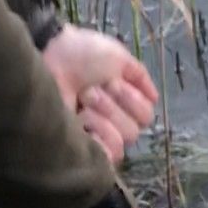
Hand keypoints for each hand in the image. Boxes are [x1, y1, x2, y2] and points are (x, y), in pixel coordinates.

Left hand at [40, 26, 157, 165]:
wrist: (51, 57)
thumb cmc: (81, 54)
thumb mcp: (118, 56)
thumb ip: (140, 76)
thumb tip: (155, 98)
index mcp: (122, 103)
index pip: (146, 115)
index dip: (131, 97)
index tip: (110, 79)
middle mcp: (112, 121)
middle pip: (136, 129)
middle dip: (114, 104)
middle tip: (91, 90)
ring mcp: (97, 136)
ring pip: (124, 139)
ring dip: (104, 114)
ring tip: (82, 100)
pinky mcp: (84, 147)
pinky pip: (110, 154)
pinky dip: (100, 134)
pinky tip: (83, 120)